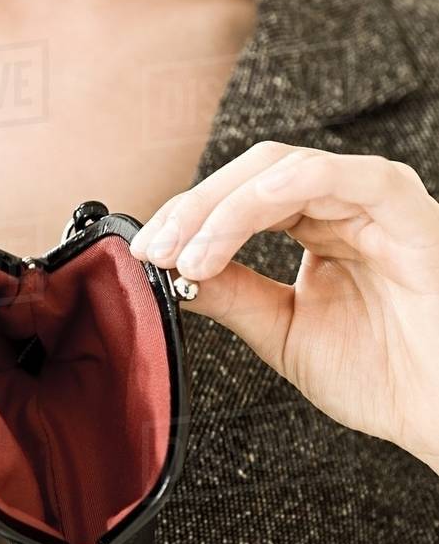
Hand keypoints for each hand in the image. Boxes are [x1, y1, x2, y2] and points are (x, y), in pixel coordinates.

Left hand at [128, 140, 438, 475]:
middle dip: (192, 209)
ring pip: (277, 167)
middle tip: (155, 250)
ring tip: (185, 255)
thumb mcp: (283, 330)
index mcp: (319, 222)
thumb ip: (232, 292)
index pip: (239, 195)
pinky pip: (324, 176)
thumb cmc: (384, 376)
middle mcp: (344, 200)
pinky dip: (265, 196)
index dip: (187, 217)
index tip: (146, 252)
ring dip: (218, 207)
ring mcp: (372, 195)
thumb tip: (168, 267)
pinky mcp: (397, 201)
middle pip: (251, 172)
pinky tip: (228, 232)